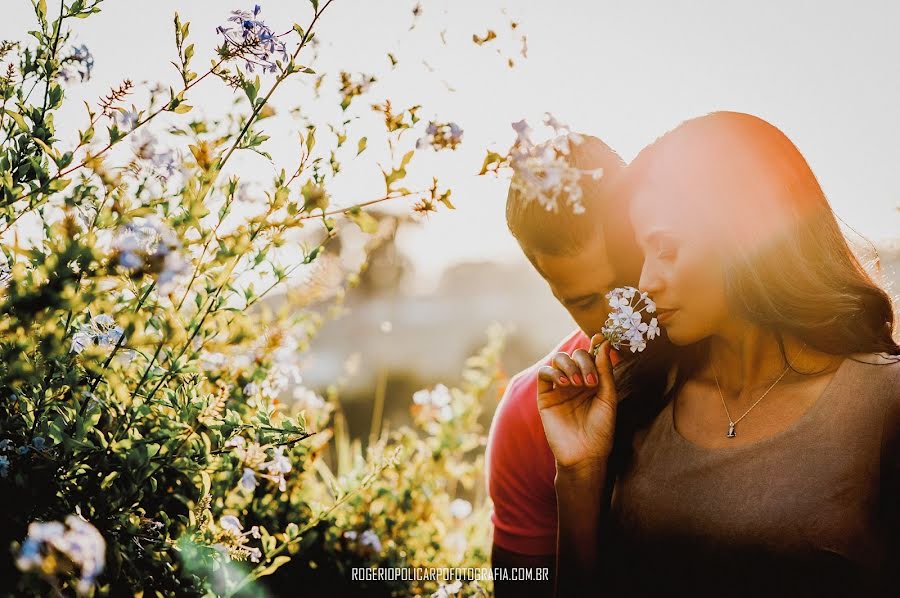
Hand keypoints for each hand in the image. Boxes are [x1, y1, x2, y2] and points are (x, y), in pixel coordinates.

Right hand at [537, 336, 618, 469]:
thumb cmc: (601, 430)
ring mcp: (560, 387)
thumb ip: (605, 371)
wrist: (585, 455)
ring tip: (577, 383)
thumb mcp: (608, 399)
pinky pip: (544, 373)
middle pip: (576, 355)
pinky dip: (553, 372)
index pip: (592, 355)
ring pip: (559, 359)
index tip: (600, 338)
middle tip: (590, 381)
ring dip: (569, 366)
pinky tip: (564, 384)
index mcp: (594, 380)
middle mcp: (577, 381)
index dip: (595, 344)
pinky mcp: (545, 396)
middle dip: (584, 361)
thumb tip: (604, 343)